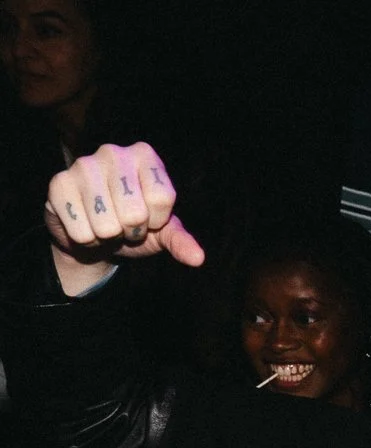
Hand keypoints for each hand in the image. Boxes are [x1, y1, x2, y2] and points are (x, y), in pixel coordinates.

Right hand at [46, 142, 203, 293]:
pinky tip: (85, 224)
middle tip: (124, 224)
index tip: (148, 218)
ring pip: (107, 225)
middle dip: (131, 230)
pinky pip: (82, 231)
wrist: (94, 234)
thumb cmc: (133, 225)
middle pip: (134, 213)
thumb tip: (198, 258)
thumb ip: (180, 240)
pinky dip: (87, 239)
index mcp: (145, 156)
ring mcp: (83, 166)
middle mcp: (113, 152)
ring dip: (108, 236)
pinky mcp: (58, 184)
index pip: (162, 199)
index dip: (156, 220)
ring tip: (105, 224)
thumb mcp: (162, 232)